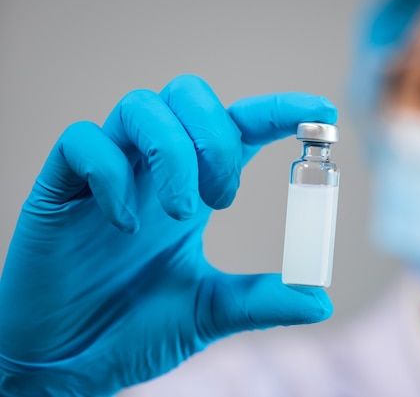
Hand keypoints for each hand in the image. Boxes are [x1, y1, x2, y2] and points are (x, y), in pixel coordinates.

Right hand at [0, 75, 335, 396]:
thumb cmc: (133, 328)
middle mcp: (153, 170)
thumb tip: (320, 300)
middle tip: (221, 197)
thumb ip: (260, 300)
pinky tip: (124, 224)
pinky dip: (111, 173)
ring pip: (141, 106)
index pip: (239, 127)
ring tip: (179, 211)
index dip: (280, 111)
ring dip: (172, 152)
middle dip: (216, 134)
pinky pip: (83, 142)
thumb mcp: (208, 310)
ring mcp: (108, 174)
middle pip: (189, 94)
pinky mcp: (60, 188)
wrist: (66, 362)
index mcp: (193, 190)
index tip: (322, 113)